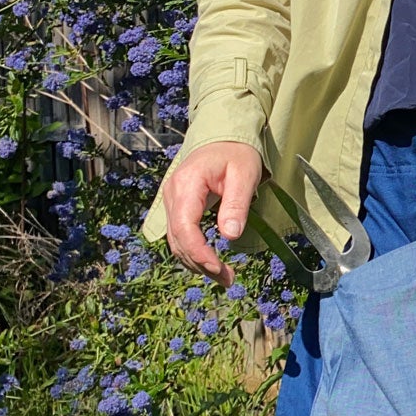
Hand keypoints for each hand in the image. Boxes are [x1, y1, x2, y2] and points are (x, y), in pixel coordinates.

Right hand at [161, 140, 265, 287]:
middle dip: (201, 264)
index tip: (219, 269)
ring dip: (196, 262)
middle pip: (178, 239)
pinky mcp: (177, 206)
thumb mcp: (244, 175)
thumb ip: (236, 205)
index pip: (185, 227)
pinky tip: (210, 263)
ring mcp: (172, 200)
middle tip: (227, 280)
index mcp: (187, 184)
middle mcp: (172, 193)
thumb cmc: (237, 153)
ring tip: (223, 277)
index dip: (199, 253)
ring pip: (176, 241)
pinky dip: (192, 252)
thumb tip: (230, 236)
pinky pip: (179, 235)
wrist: (225, 135)